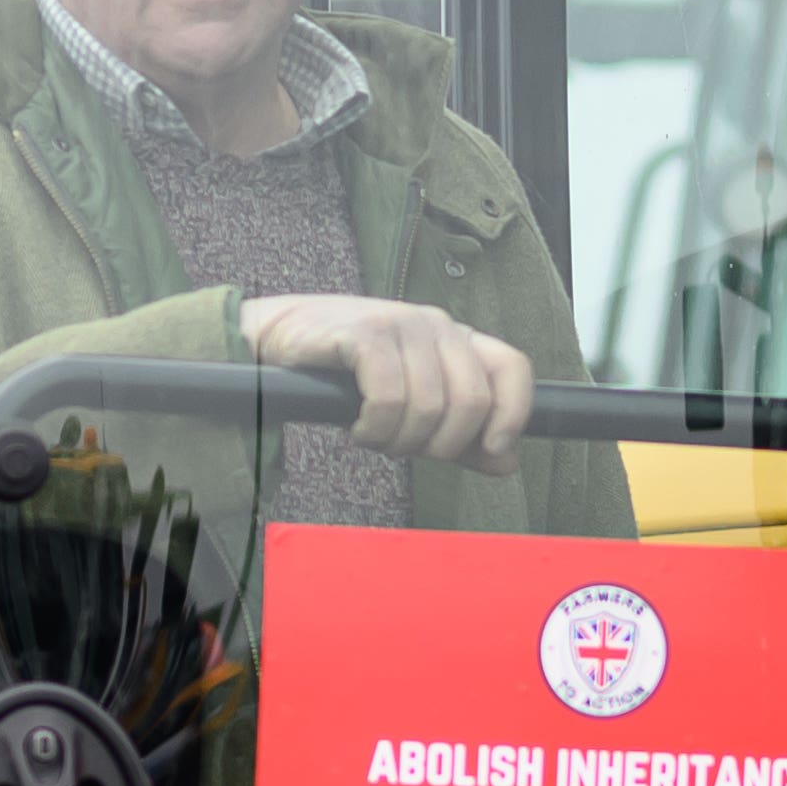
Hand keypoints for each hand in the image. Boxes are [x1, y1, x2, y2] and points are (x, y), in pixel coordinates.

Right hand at [238, 292, 532, 461]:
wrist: (273, 342)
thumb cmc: (343, 375)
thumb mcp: (412, 405)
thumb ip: (460, 434)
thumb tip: (506, 461)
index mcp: (455, 338)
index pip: (513, 368)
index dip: (512, 415)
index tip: (490, 451)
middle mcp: (436, 324)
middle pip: (471, 401)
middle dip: (440, 444)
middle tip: (405, 447)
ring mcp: (401, 324)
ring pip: (428, 407)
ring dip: (399, 440)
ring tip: (374, 434)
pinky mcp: (365, 333)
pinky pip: (389, 399)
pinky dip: (375, 428)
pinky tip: (358, 425)